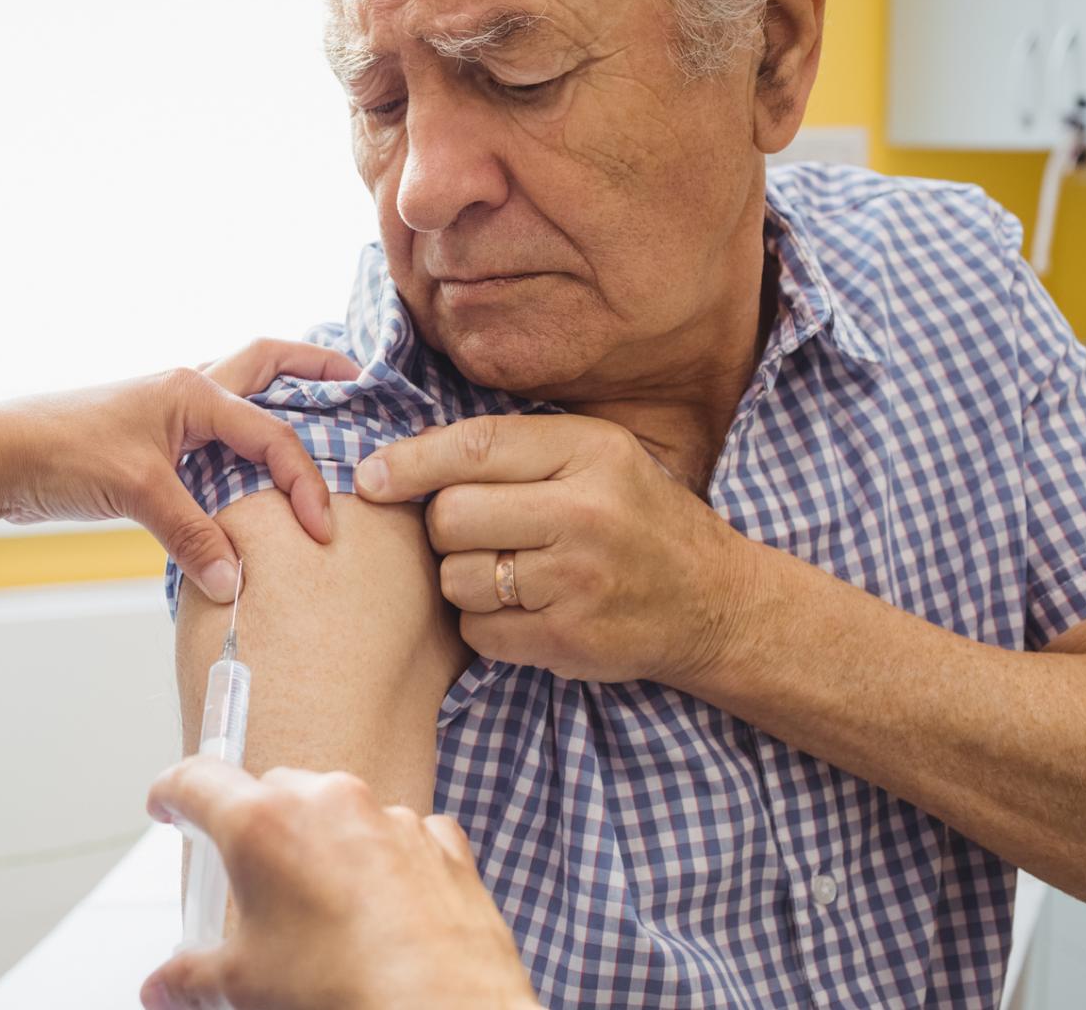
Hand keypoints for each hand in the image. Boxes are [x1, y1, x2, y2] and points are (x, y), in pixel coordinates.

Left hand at [0, 339, 357, 602]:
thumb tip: (235, 585)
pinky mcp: (151, 445)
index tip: (322, 530)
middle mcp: (186, 392)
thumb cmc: (61, 453)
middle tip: (358, 378)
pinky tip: (254, 472)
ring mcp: (168, 416)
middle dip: (313, 368)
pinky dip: (242, 448)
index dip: (304, 483)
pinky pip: (213, 439)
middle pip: (265, 365)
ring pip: (239, 396)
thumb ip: (193, 537)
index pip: (272, 435)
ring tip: (322, 412)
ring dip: (279, 401)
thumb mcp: (138, 494)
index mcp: (193, 391)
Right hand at [141, 757, 539, 1009]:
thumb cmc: (346, 993)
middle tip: (251, 885)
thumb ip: (190, 978)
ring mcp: (390, 817)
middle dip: (256, 830)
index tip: (169, 805)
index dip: (172, 793)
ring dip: (323, 846)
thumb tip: (166, 988)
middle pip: (271, 792)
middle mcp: (328, 802)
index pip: (197, 780)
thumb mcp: (243, 988)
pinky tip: (381, 913)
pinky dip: (385, 861)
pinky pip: (400, 835)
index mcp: (263, 823)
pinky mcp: (441, 843)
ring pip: (339, 812)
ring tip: (322, 914)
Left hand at [353, 414, 753, 684]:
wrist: (714, 603)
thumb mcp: (596, 459)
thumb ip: (515, 451)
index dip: (409, 462)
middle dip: (446, 528)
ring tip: (510, 574)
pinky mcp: (568, 639)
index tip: (371, 477)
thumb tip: (403, 456)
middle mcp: (585, 512)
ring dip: (464, 580)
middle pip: (451, 516)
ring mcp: (577, 580)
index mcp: (590, 451)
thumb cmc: (637, 521)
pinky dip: (485, 626)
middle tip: (480, 534)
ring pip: (456, 577)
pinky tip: (524, 612)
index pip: (475, 447)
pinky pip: (477, 631)